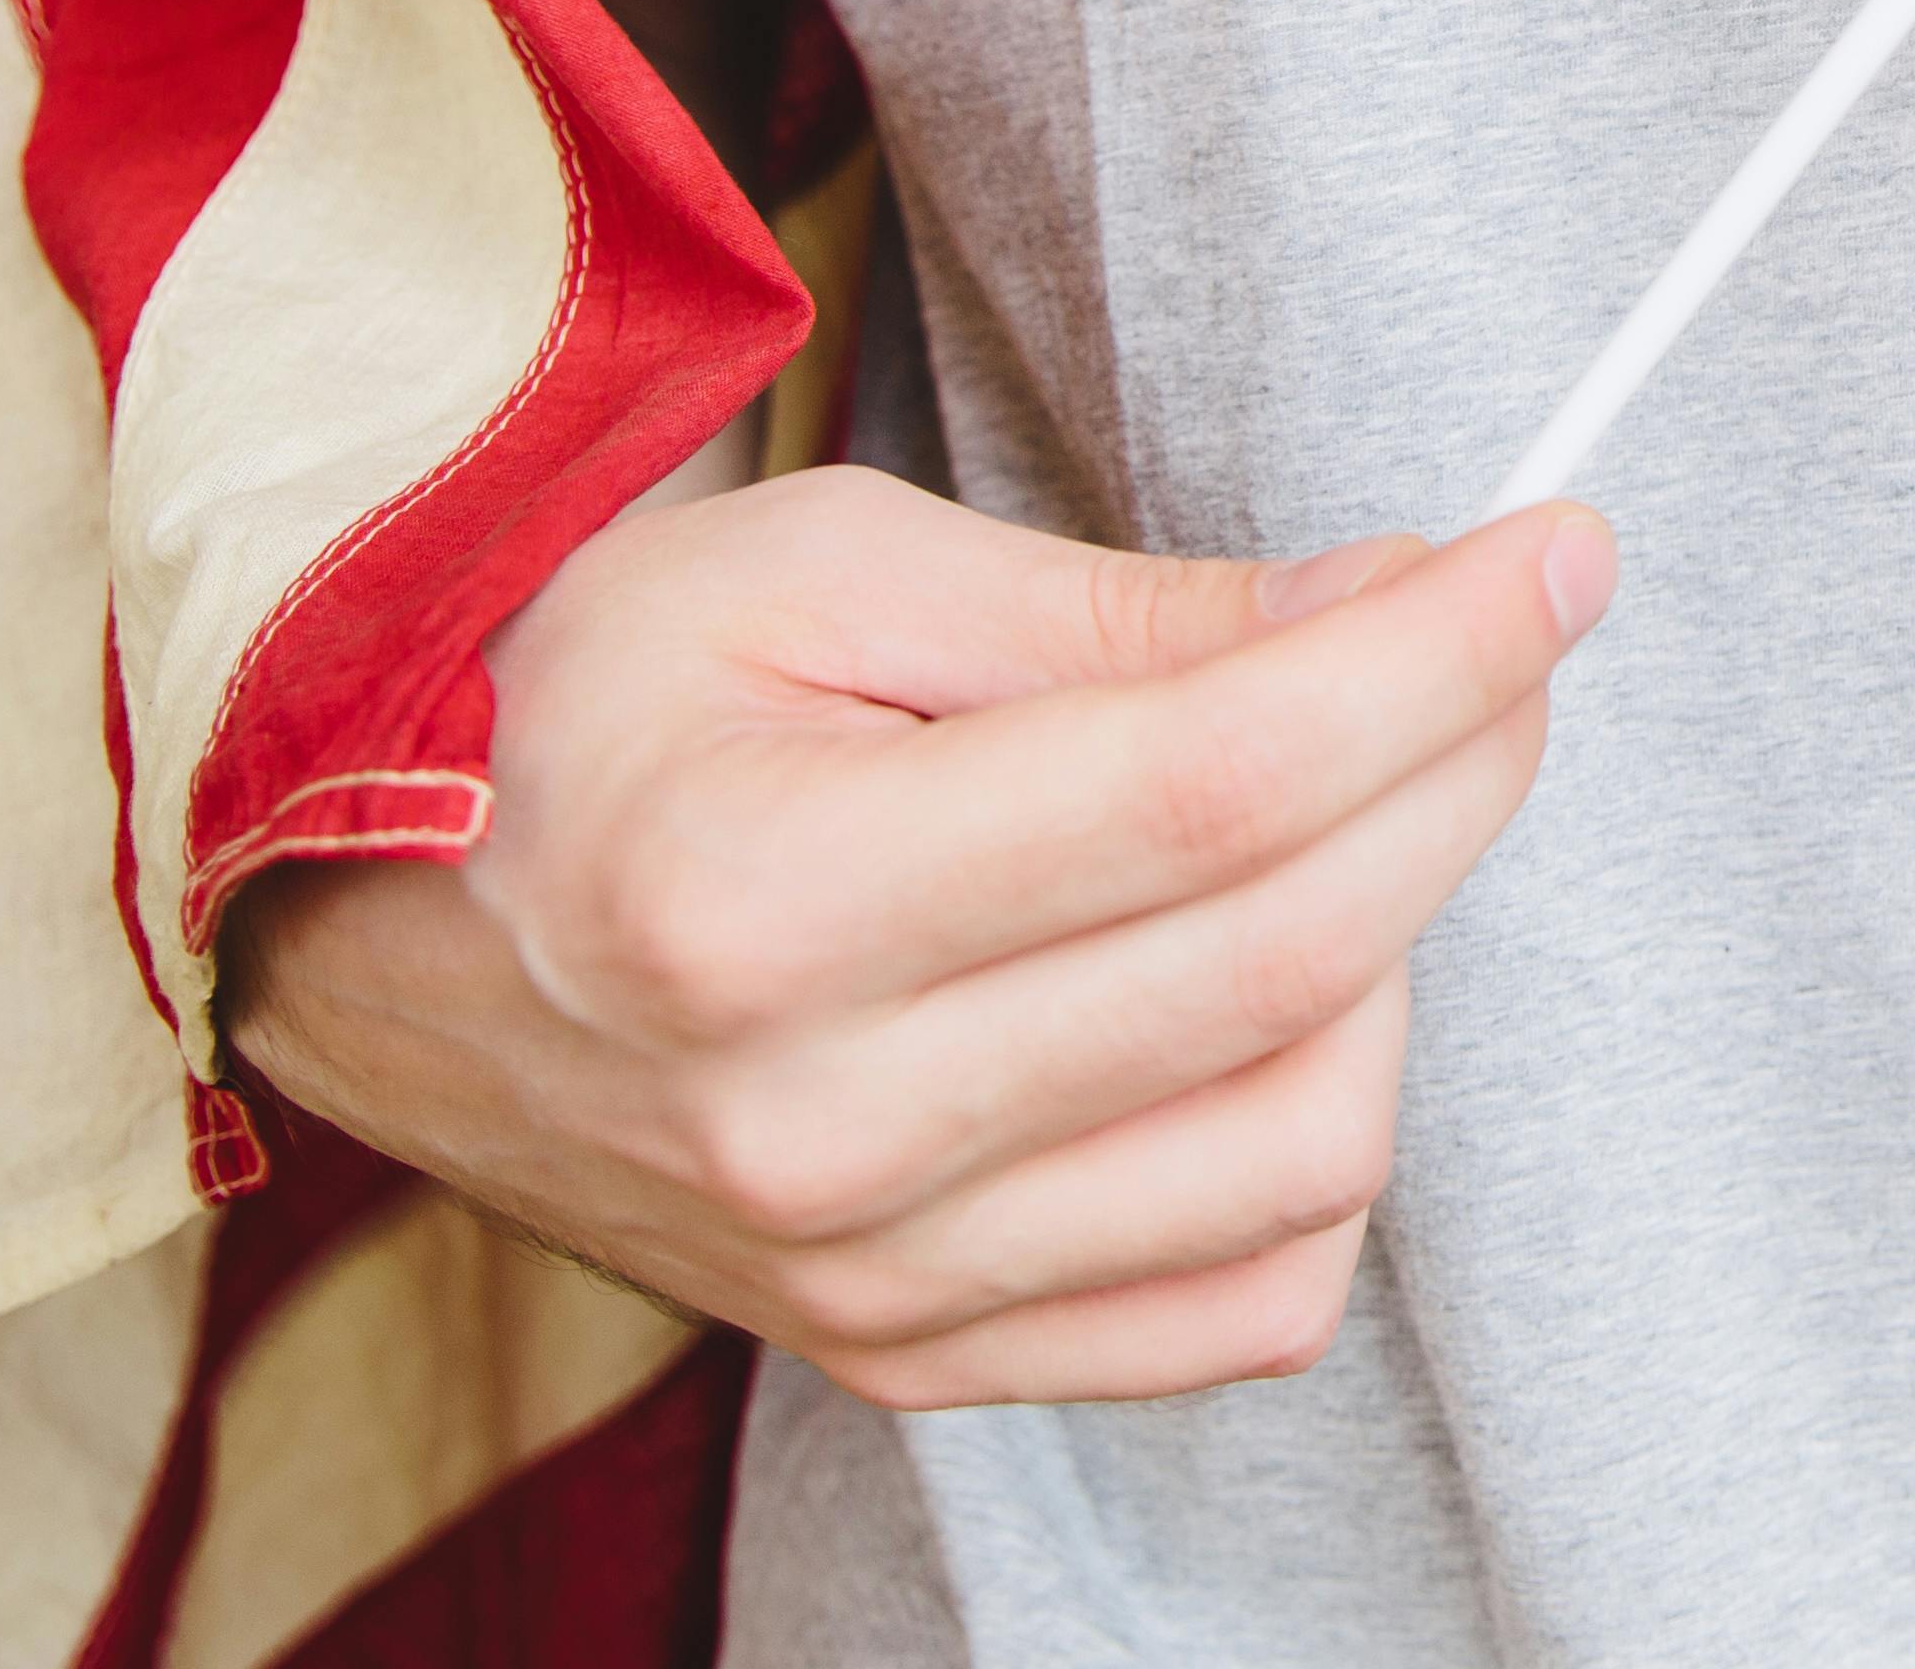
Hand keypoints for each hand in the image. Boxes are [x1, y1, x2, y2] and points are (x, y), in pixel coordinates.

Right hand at [225, 461, 1608, 1406]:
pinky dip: (1318, 1142)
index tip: (1550, 559)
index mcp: (760, 901)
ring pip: (1305, 1146)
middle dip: (1460, 764)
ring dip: (1394, 952)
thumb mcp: (828, 569)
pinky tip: (1268, 998)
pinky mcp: (903, 1356)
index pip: (1218, 786)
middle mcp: (809, 1131)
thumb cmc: (583, 700)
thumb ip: (1131, 615)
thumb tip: (1396, 610)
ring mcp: (859, 1278)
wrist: (364, 920)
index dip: (1433, 660)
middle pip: (1287, 956)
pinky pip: (1242, 1303)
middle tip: (1495, 640)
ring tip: (1333, 816)